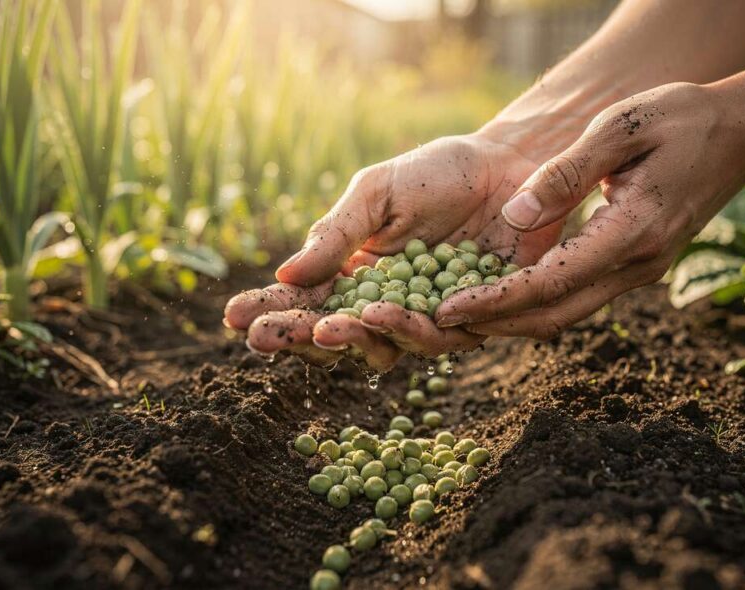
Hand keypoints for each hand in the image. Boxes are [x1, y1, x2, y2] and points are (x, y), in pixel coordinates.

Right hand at [223, 133, 563, 369]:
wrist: (509, 163)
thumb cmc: (436, 175)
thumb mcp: (376, 193)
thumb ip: (337, 234)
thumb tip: (287, 277)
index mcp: (355, 275)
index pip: (307, 304)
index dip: (273, 314)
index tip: (234, 320)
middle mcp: (389, 305)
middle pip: (340, 339)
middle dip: (303, 340)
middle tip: (269, 339)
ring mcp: (431, 317)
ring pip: (389, 348)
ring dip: (356, 339)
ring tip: (332, 325)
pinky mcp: (477, 319)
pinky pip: (446, 335)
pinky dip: (416, 326)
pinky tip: (388, 312)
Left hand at [435, 81, 744, 337]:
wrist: (743, 132)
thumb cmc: (680, 118)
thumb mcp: (620, 128)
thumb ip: (567, 173)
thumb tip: (514, 217)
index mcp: (633, 232)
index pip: (551, 283)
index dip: (495, 301)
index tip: (446, 309)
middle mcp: (639, 265)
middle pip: (556, 314)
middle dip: (496, 323)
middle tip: (439, 321)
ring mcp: (642, 270)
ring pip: (569, 312)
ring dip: (516, 318)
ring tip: (462, 312)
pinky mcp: (639, 265)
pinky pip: (582, 295)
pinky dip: (540, 301)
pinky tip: (504, 292)